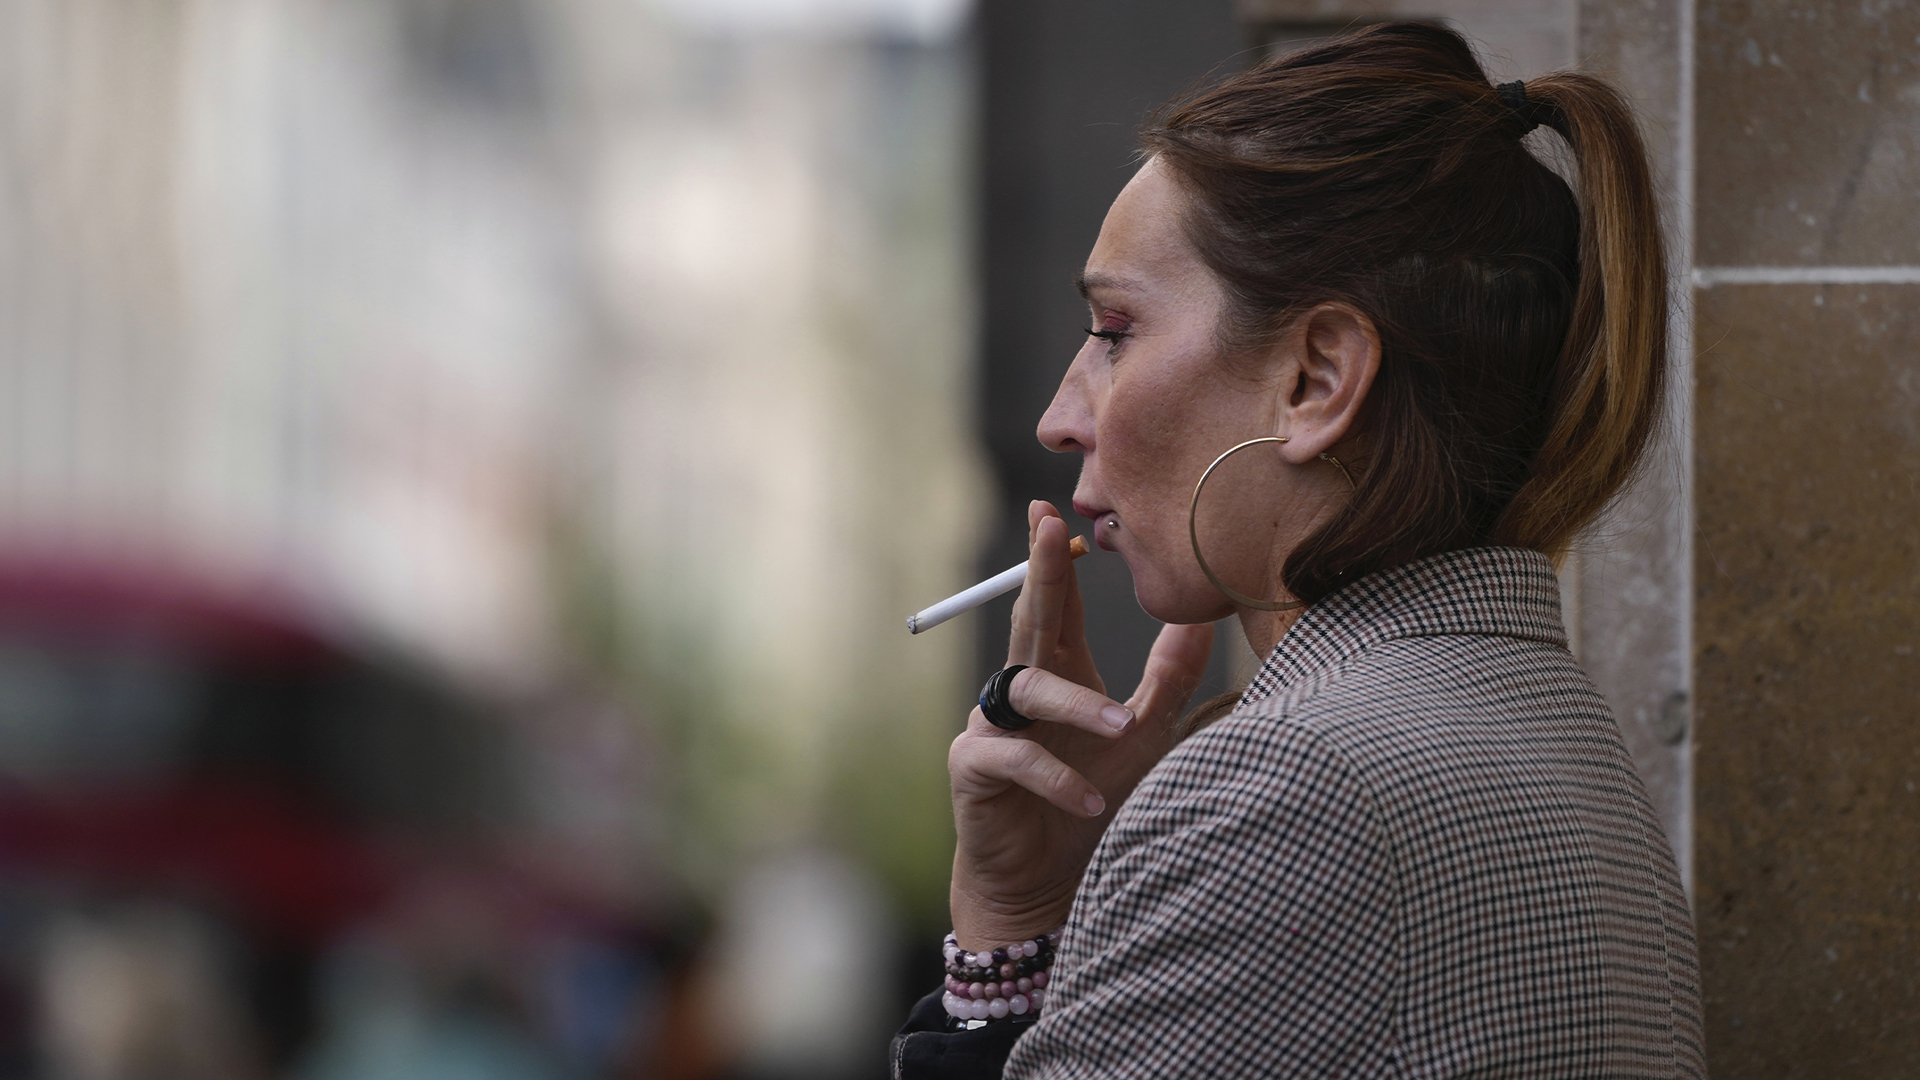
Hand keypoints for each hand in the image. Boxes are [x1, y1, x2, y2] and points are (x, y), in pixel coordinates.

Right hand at [948, 501, 1212, 950]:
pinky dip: (1055, 778)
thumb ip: (1168, 679)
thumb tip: (1202, 619)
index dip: (1056, 557)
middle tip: (1049, 527)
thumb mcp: (1143, 736)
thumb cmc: (1093, 801)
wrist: (1049, 883)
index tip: (1055, 508)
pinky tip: (1090, 804)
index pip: (1057, 604)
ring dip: (1076, 704)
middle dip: (1040, 572)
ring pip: (1029, 689)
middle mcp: (1020, 688)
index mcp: (1057, 671)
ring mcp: (993, 724)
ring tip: (1120, 728)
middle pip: (1030, 618)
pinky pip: (1015, 759)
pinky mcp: (974, 768)